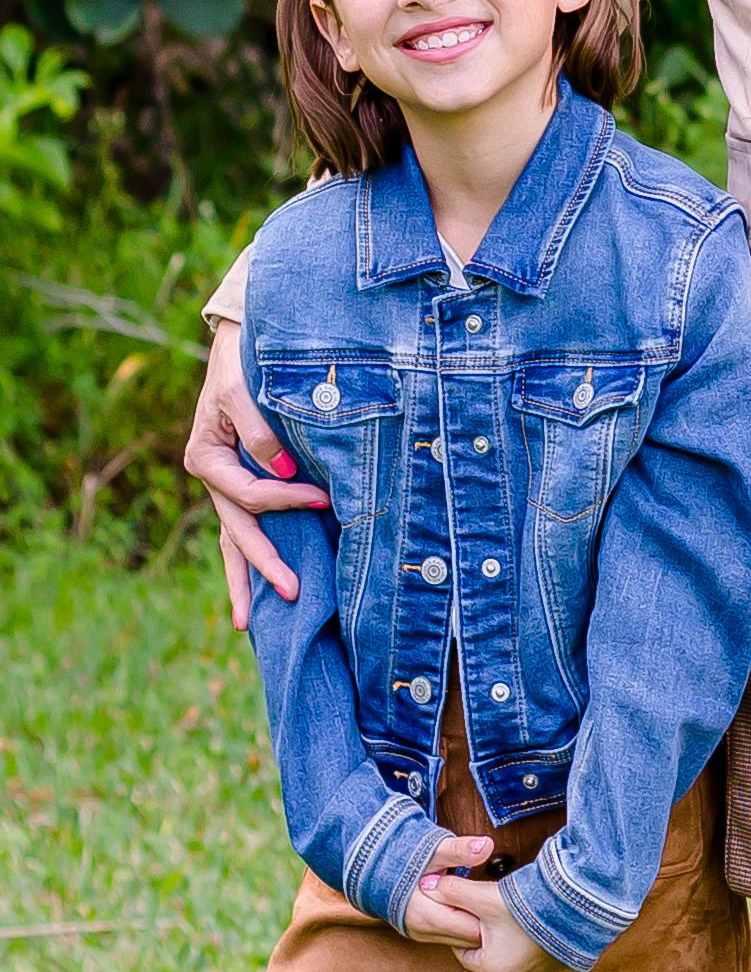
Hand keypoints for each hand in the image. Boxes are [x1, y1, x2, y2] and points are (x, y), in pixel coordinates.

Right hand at [185, 318, 328, 626]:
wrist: (238, 348)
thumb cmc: (241, 366)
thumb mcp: (242, 391)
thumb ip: (259, 432)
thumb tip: (280, 470)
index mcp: (206, 457)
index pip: (248, 493)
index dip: (285, 500)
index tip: (323, 497)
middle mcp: (211, 479)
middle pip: (238, 531)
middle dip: (264, 564)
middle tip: (293, 592)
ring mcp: (224, 489)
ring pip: (234, 541)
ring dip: (245, 580)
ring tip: (248, 623)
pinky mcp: (240, 489)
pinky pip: (243, 531)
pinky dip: (249, 562)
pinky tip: (256, 597)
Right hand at [401, 829, 496, 947]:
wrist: (376, 868)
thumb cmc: (407, 857)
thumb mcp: (434, 850)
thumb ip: (460, 850)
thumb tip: (486, 845)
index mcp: (425, 914)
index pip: (472, 929)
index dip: (488, 914)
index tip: (495, 897)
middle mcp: (422, 930)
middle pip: (469, 937)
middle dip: (484, 920)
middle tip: (492, 897)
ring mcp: (420, 934)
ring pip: (461, 940)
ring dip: (473, 923)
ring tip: (480, 900)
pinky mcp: (422, 934)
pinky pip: (451, 937)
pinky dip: (462, 924)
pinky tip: (466, 905)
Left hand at [434, 873, 550, 971]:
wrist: (580, 906)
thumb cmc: (528, 908)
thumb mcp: (483, 897)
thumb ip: (453, 891)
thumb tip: (426, 885)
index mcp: (495, 970)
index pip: (464, 951)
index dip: (461, 927)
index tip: (464, 909)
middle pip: (488, 950)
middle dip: (484, 928)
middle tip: (486, 905)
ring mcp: (540, 970)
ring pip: (511, 948)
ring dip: (507, 930)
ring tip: (511, 906)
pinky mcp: (558, 958)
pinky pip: (534, 946)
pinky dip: (529, 932)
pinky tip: (533, 913)